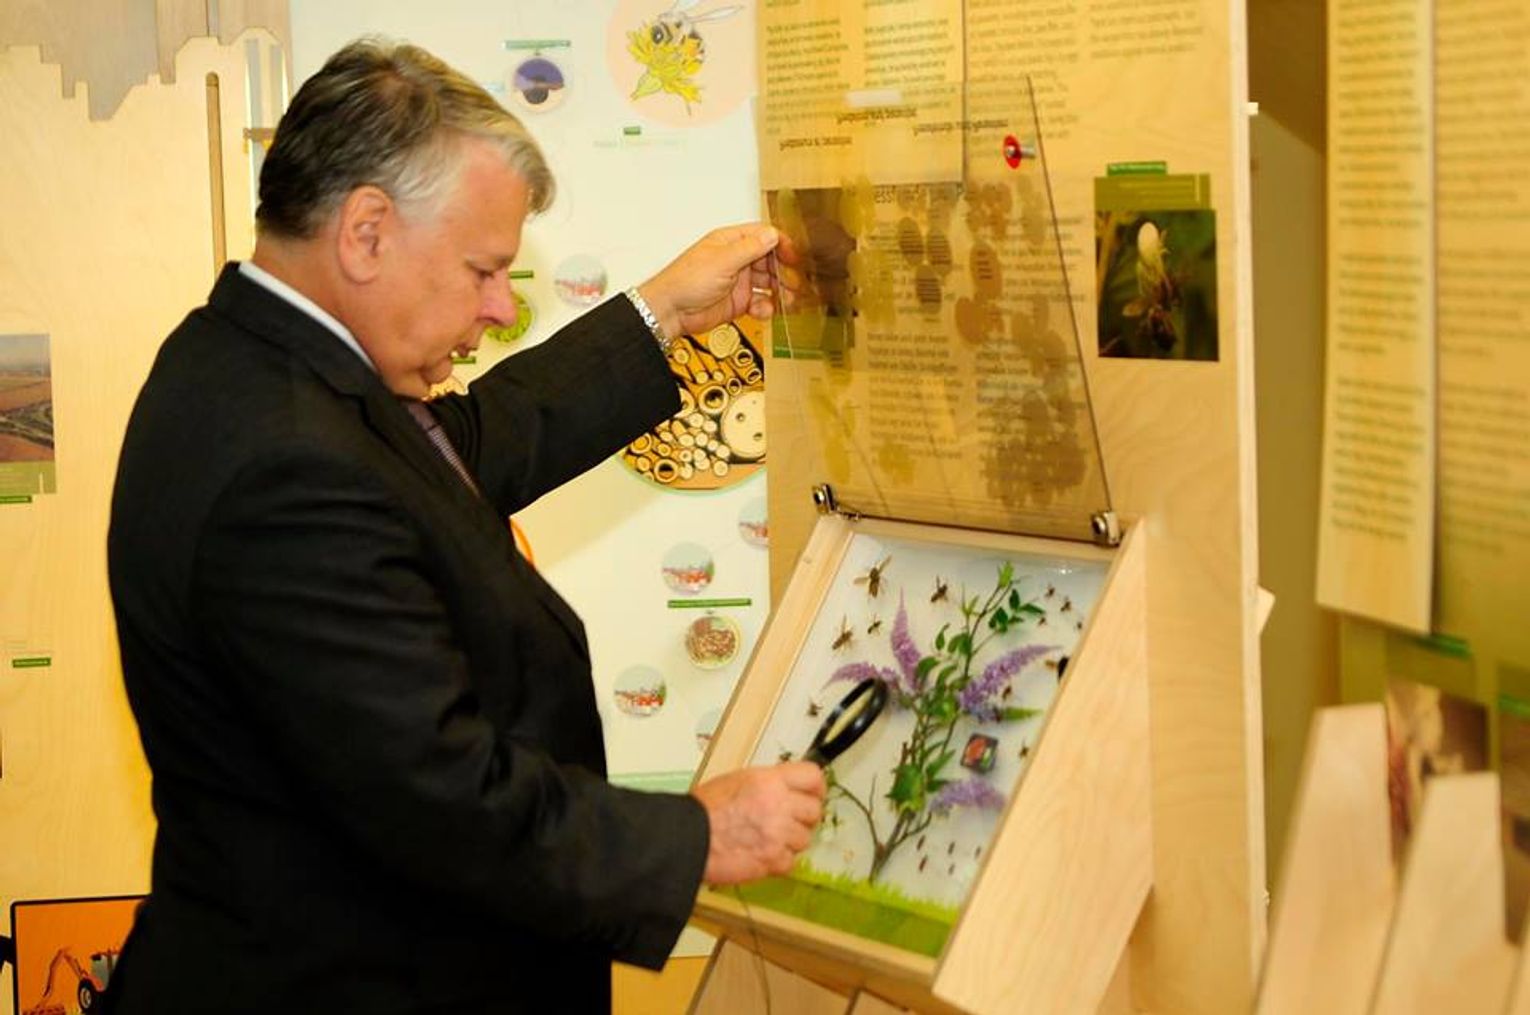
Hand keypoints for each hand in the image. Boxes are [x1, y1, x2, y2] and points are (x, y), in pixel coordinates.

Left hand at [637, 224, 801, 338]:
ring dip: (780, 291)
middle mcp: (737, 259)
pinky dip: (765, 307)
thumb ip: (749, 248)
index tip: (793, 258)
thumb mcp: (722, 261)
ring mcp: (739, 281)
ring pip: (769, 283)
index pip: (764, 237)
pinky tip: (762, 311)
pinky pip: (760, 302)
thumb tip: (772, 235)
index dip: (781, 246)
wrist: (671, 312)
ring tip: (787, 300)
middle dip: (784, 272)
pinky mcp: (739, 302)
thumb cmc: (685, 281)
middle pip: (771, 261)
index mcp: (731, 242)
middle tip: (794, 283)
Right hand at [691, 762, 825, 884]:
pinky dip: (779, 863)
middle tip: (789, 822)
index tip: (814, 794)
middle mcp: (778, 804)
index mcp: (769, 780)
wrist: (687, 838)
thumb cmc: (703, 811)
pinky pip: (790, 862)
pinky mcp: (772, 859)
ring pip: (805, 839)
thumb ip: (766, 785)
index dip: (816, 788)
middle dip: (804, 818)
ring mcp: (778, 833)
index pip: (812, 777)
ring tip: (769, 841)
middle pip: (814, 811)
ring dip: (790, 842)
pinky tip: (762, 856)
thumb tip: (784, 791)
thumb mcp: (736, 781)